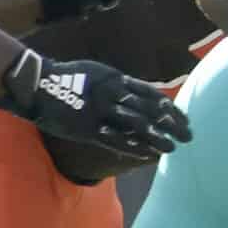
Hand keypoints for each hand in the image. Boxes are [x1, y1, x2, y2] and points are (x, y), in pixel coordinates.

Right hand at [0, 49, 189, 161]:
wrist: (38, 85)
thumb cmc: (68, 77)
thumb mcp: (99, 73)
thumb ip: (121, 83)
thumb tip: (143, 91)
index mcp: (118, 80)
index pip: (154, 96)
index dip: (172, 110)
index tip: (185, 119)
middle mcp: (114, 95)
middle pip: (151, 112)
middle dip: (173, 125)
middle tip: (189, 135)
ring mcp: (102, 112)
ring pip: (138, 127)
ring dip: (158, 139)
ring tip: (173, 148)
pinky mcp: (89, 128)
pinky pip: (117, 140)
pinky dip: (136, 148)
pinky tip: (150, 155)